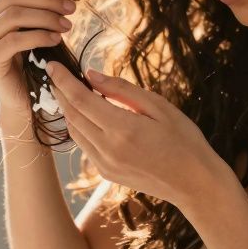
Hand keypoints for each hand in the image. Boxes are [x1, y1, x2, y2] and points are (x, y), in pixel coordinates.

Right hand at [0, 0, 75, 113]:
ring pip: (14, 15)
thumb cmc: (35, 54)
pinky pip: (15, 40)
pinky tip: (56, 39)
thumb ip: (39, 0)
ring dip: (46, 16)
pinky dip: (39, 36)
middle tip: (71, 7)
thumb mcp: (37, 21)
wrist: (26, 95)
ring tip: (67, 25)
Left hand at [45, 61, 223, 208]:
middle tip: (56, 73)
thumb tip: (91, 75)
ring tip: (68, 89)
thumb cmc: (184, 141)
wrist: (195, 184)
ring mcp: (104, 165)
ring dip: (67, 109)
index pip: (80, 99)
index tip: (52, 64)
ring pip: (74, 131)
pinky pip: (84, 145)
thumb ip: (121, 90)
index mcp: (123, 129)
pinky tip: (85, 114)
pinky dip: (79, 126)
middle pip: (71, 115)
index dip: (63, 80)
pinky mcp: (106, 174)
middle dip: (60, 92)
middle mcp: (108, 149)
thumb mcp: (159, 106)